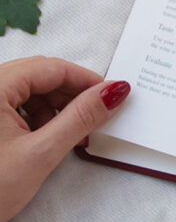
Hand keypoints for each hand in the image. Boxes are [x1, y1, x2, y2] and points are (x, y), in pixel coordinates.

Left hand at [0, 56, 130, 221]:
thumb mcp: (40, 153)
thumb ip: (81, 118)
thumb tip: (114, 92)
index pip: (53, 67)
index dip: (87, 80)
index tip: (112, 95)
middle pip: (41, 76)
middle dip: (71, 96)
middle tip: (96, 116)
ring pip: (29, 91)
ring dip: (55, 108)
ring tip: (69, 135)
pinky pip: (15, 105)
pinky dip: (36, 117)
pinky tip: (45, 139)